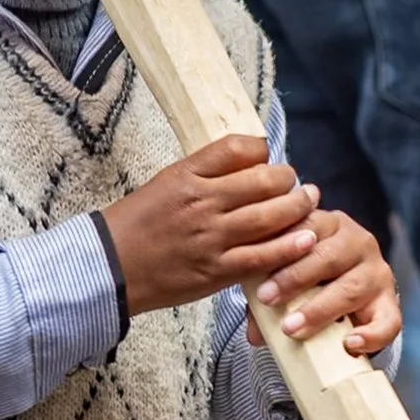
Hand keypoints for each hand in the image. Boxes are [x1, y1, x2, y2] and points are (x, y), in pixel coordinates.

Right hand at [100, 135, 318, 314]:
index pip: (236, 148)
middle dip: (289, 180)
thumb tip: (249, 161)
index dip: (261, 150)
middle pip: (262, 182)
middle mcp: (201, 203)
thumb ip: (204, 173)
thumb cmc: (138, 224)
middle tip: (298, 183)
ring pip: (269, 217)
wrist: (109, 267)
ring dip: (298, 208)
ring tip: (310, 201)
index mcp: (186, 175)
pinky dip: (289, 247)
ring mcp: (210, 238)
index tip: (268, 158)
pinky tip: (307, 240)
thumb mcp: (166, 183)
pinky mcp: (215, 271)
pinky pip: (261, 256)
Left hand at [251, 209, 401, 355]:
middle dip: (296, 279)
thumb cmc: (305, 276)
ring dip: (320, 309)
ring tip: (293, 328)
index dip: (283, 252)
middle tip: (268, 300)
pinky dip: (371, 335)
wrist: (342, 288)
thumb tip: (254, 333)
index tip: (259, 280)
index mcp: (328, 225)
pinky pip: (388, 320)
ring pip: (353, 287)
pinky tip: (349, 344)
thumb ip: (263, 293)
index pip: (308, 228)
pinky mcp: (390, 303)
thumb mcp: (282, 274)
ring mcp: (377, 272)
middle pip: (329, 256)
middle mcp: (358, 242)